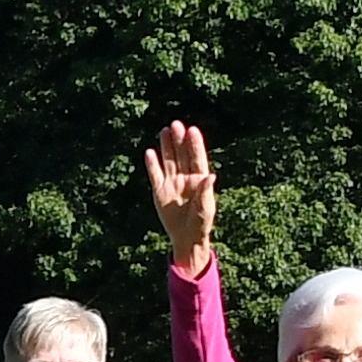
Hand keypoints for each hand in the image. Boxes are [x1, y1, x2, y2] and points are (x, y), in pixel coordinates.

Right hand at [144, 121, 219, 269]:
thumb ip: (207, 192)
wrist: (186, 237)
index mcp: (199, 179)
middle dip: (179, 140)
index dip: (194, 144)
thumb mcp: (206, 209)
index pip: (197, 158)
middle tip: (176, 124)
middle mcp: (185, 178)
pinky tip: (150, 152)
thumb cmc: (200, 223)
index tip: (192, 130)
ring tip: (165, 130)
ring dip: (166, 146)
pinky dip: (152, 164)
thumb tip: (212, 175)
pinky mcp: (159, 191)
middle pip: (181, 155)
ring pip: (168, 160)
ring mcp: (172, 183)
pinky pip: (155, 174)